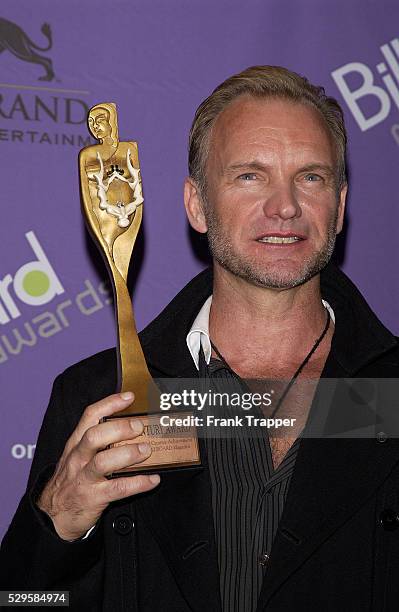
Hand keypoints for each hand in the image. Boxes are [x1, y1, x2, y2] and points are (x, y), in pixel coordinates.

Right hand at [37, 391, 159, 540]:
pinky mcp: (93, 497)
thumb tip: (132, 426)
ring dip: (128, 454)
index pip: (90, 416)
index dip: (109, 403)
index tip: (129, 396)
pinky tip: (152, 479)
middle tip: (139, 426)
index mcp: (76, 444)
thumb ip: (99, 441)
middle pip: (94, 436)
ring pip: (103, 462)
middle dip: (119, 428)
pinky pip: (117, 489)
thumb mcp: (79, 456)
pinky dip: (138, 483)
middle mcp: (78, 458)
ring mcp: (84, 478)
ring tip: (146, 450)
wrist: (54, 514)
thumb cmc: (72, 480)